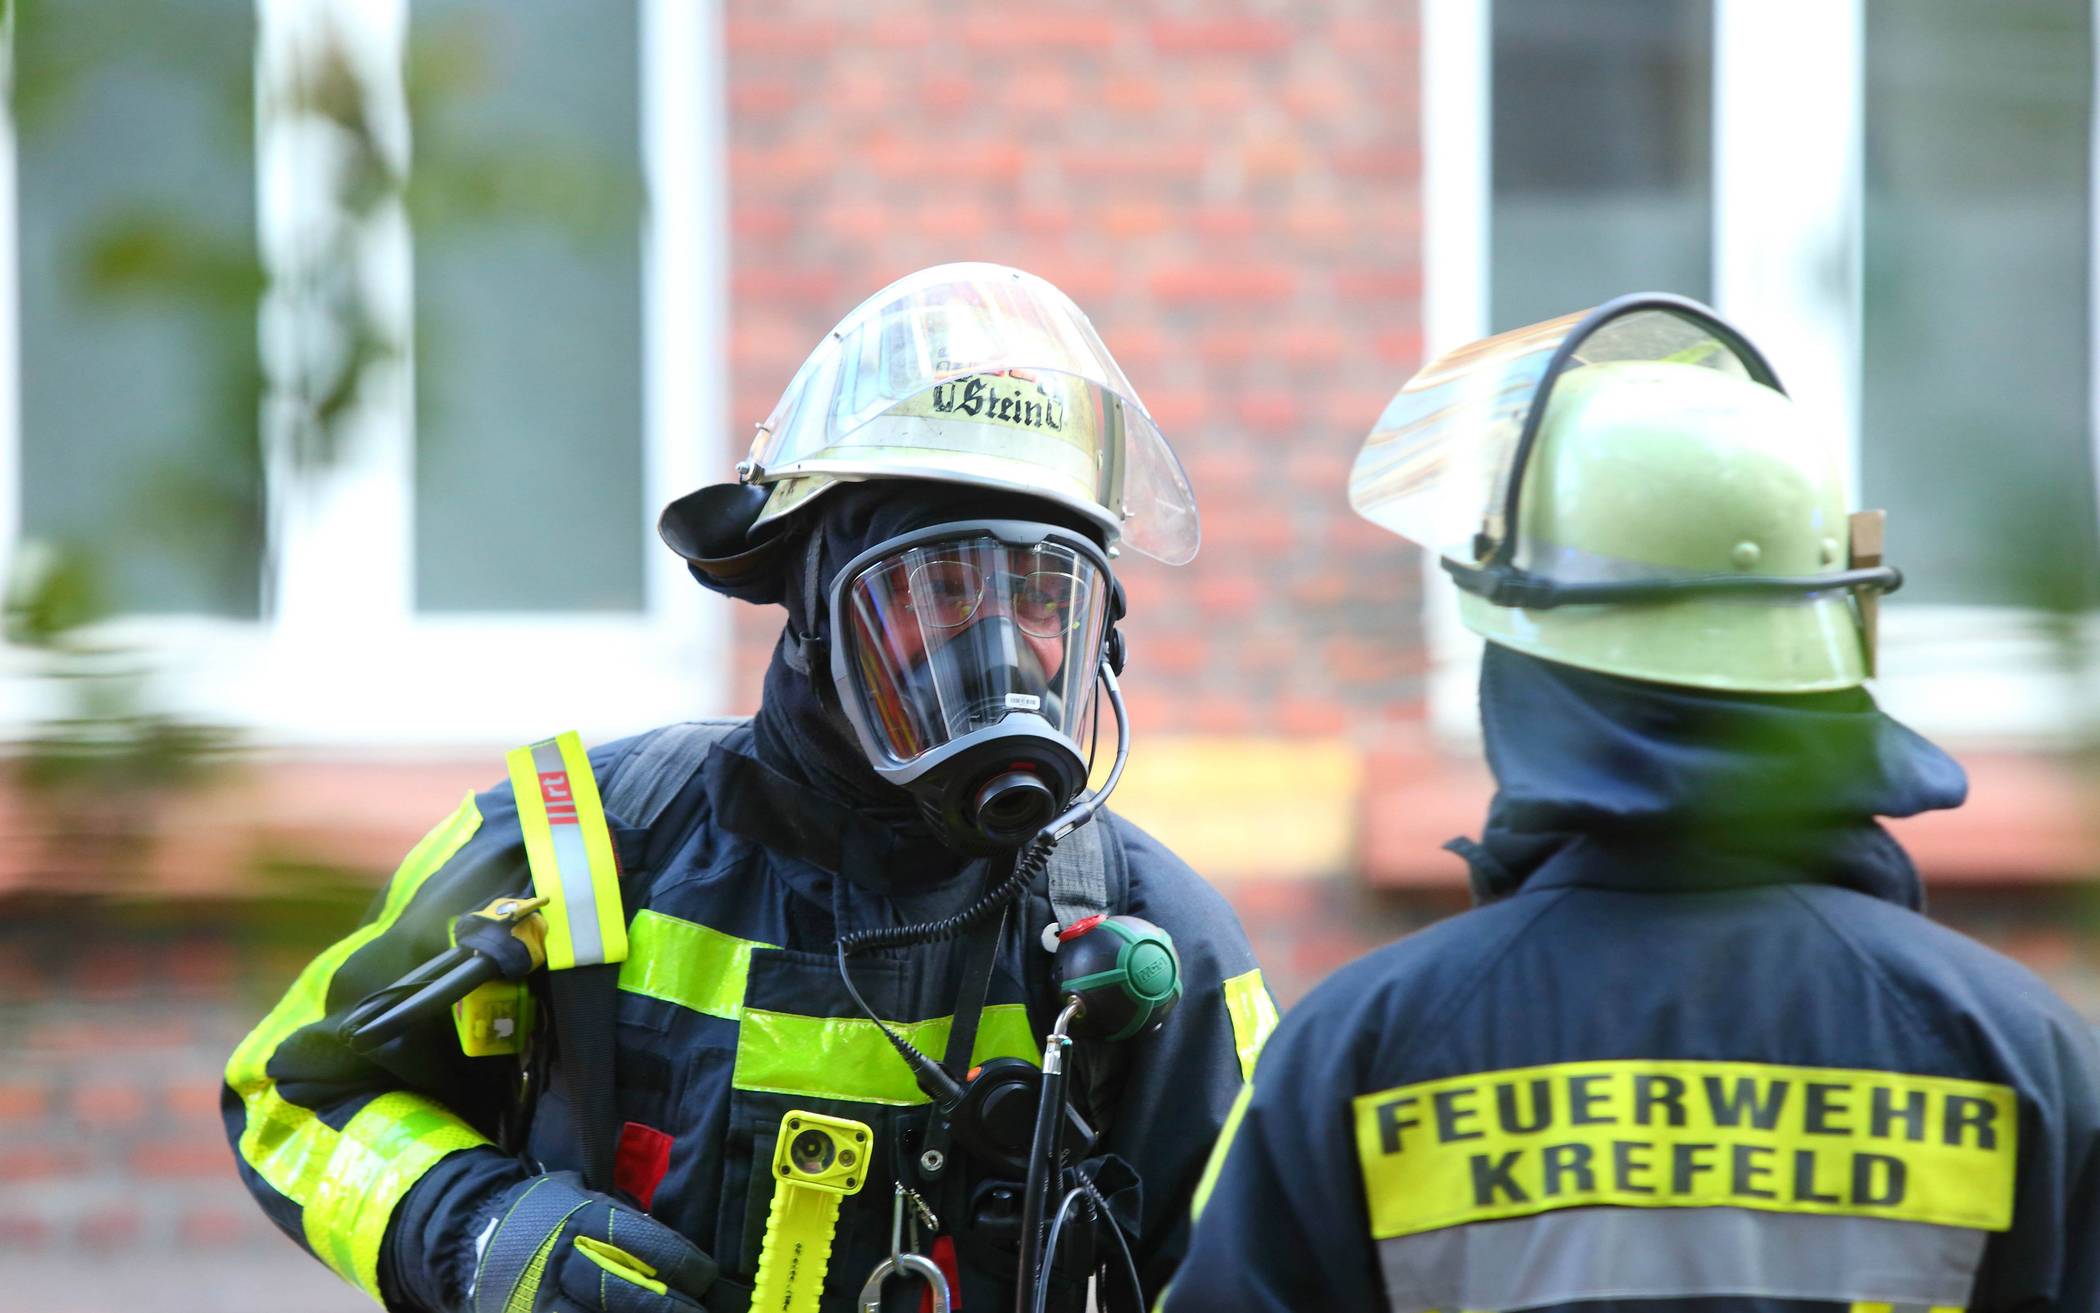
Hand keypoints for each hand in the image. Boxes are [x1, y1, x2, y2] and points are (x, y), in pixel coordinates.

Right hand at [468, 1173, 715, 1312]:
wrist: (475, 1232)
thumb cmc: (546, 1216)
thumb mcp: (585, 1201)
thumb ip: (626, 1226)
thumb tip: (681, 1254)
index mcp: (584, 1222)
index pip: (646, 1246)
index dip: (685, 1266)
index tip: (707, 1279)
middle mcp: (564, 1262)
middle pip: (628, 1294)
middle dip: (672, 1310)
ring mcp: (543, 1301)